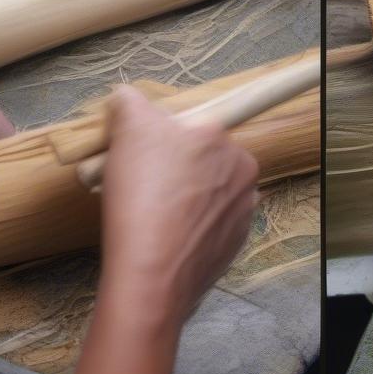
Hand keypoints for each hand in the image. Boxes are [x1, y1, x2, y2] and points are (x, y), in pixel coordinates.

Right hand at [99, 85, 258, 332]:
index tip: (142, 158)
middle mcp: (243, 174)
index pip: (191, 128)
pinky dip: (190, 227)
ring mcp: (242, 213)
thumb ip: (132, 102)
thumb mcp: (129, 127)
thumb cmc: (142, 195)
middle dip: (174, 168)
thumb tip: (129, 99)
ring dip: (183, 198)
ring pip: (206, 193)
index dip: (161, 140)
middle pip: (202, 159)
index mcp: (224, 140)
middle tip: (142, 185)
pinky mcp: (233, 246)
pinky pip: (209, 225)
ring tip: (151, 213)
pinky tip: (166, 236)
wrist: (152, 274)